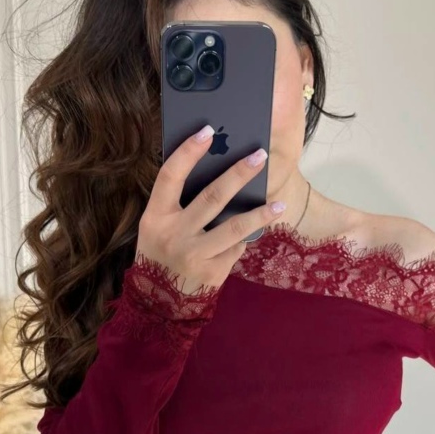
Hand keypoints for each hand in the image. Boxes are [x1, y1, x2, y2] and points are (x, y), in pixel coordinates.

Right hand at [136, 125, 286, 295]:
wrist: (159, 302)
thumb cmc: (161, 254)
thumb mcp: (157, 227)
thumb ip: (178, 205)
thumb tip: (215, 173)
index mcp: (156, 216)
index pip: (171, 176)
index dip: (188, 152)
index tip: (208, 131)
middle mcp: (174, 234)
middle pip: (212, 197)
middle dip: (239, 174)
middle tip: (260, 156)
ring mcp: (194, 254)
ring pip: (234, 227)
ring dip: (260, 215)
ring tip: (278, 205)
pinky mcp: (212, 273)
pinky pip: (236, 249)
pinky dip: (245, 240)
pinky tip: (254, 235)